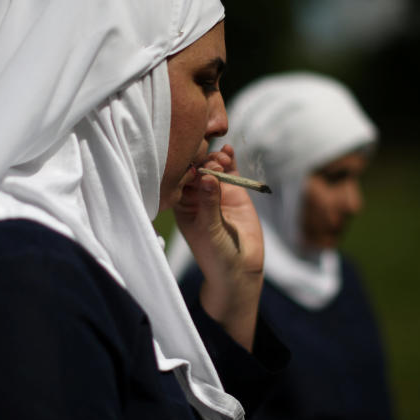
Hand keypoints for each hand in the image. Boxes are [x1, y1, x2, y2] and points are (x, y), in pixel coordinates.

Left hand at [173, 144, 263, 350]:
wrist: (240, 269)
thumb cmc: (215, 255)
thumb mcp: (209, 230)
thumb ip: (209, 203)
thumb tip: (208, 176)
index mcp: (182, 206)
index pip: (179, 181)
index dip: (185, 168)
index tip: (193, 162)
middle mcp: (197, 197)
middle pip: (196, 169)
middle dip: (203, 161)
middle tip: (212, 164)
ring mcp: (216, 193)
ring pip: (213, 167)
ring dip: (216, 158)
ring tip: (222, 159)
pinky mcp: (235, 192)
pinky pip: (231, 172)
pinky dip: (230, 160)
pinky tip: (229, 150)